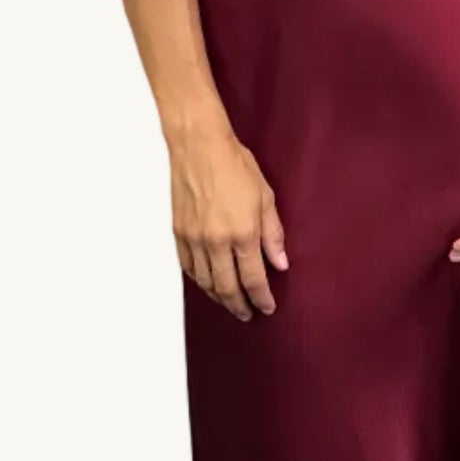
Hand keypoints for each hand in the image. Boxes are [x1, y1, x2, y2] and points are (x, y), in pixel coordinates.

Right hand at [170, 125, 287, 319]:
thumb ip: (273, 234)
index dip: (262, 298)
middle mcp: (216, 242)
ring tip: (230, 303)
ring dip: (219, 297)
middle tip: (248, 314)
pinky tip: (207, 283)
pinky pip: (188, 268)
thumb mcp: (265, 197)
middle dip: (240, 306)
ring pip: (205, 282)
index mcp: (242, 233)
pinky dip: (199, 281)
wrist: (198, 146)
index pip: (254, 279)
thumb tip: (280, 263)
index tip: (267, 308)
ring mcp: (194, 239)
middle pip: (228, 288)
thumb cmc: (234, 164)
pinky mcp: (179, 233)